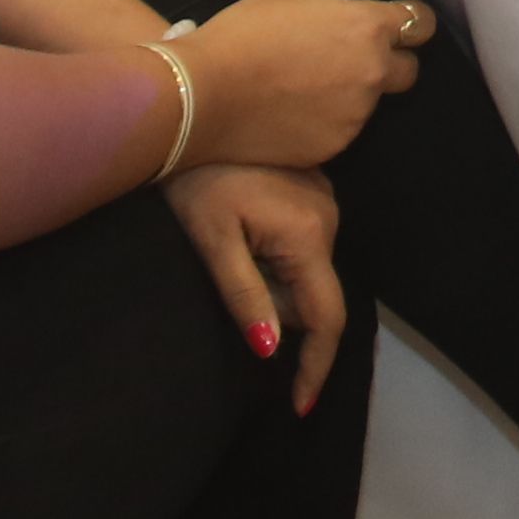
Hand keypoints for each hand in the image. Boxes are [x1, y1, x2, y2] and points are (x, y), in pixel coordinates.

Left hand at [165, 161, 350, 408]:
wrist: (188, 112)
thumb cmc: (193, 181)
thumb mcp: (212, 242)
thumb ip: (245, 297)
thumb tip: (272, 351)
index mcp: (309, 234)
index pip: (327, 318)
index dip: (315, 367)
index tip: (298, 406)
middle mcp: (330, 217)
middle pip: (314, 296)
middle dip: (279, 313)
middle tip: (227, 287)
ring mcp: (325, 199)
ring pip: (308, 271)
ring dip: (274, 283)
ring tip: (227, 250)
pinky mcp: (312, 187)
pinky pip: (303, 244)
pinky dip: (276, 259)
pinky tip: (239, 236)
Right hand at [174, 0, 428, 172]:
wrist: (206, 95)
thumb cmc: (243, 34)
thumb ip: (335, 7)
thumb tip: (346, 19)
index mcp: (368, 27)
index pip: (422, 24)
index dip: (410, 25)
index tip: (398, 29)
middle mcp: (373, 72)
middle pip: (408, 71)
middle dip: (388, 64)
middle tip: (349, 62)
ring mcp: (356, 115)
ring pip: (370, 103)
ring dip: (350, 95)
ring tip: (303, 89)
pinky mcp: (335, 146)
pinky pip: (341, 129)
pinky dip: (326, 122)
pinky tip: (292, 113)